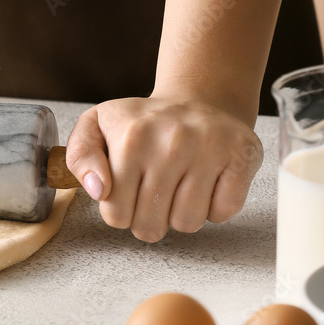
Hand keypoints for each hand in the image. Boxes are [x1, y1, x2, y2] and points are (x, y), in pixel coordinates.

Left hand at [64, 96, 262, 241]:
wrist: (197, 99)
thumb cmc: (141, 122)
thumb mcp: (95, 127)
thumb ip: (80, 157)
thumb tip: (98, 189)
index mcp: (131, 138)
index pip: (116, 214)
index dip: (119, 212)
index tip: (125, 193)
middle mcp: (172, 142)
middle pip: (151, 226)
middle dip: (147, 220)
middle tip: (151, 195)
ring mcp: (211, 149)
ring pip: (188, 223)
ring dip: (180, 216)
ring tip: (177, 188)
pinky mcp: (243, 156)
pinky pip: (224, 211)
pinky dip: (214, 208)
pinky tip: (205, 185)